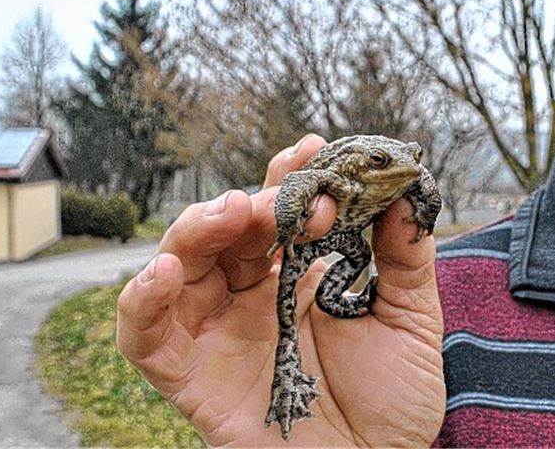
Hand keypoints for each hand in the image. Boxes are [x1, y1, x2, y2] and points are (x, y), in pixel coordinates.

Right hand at [116, 134, 445, 445]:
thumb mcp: (412, 322)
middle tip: (279, 196)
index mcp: (298, 280)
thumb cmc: (394, 403)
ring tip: (230, 214)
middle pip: (227, 233)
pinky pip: (147, 339)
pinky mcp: (193, 379)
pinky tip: (161, 273)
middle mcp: (252, 300)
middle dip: (249, 203)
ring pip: (181, 268)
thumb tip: (408, 192)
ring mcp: (220, 336)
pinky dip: (142, 303)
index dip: (293, 181)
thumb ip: (407, 259)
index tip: (318, 152)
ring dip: (195, 231)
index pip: (282, 216)